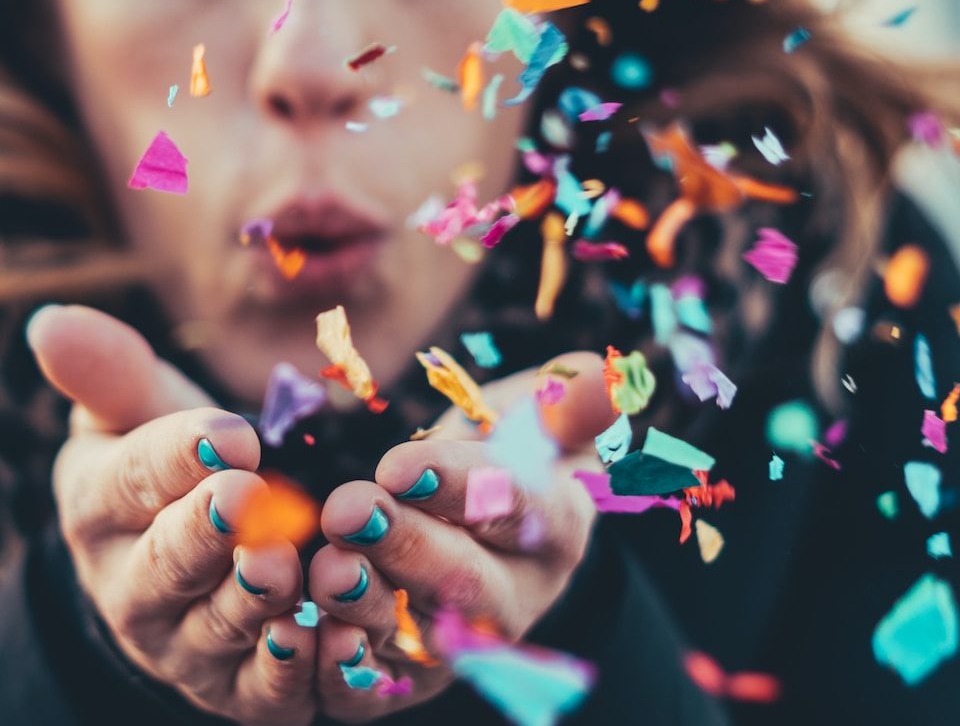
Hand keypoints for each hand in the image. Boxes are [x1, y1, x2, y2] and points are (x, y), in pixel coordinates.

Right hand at [29, 305, 316, 725]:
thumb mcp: (140, 415)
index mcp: (105, 509)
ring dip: (251, 601)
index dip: (178, 456)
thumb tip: (50, 321)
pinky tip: (323, 638)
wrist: (190, 557)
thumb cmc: (169, 470)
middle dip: (206, 532)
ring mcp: (185, 644)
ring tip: (283, 568)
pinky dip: (291, 670)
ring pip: (217, 626)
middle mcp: (135, 585)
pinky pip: (262, 689)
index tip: (226, 433)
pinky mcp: (240, 687)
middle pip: (167, 562)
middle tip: (247, 499)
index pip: (132, 479)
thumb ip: (111, 374)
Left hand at [308, 352, 613, 721]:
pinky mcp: (419, 670)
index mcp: (557, 523)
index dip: (463, 489)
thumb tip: (605, 376)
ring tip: (328, 569)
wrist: (482, 508)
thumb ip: (568, 396)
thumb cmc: (512, 446)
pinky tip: (312, 637)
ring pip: (425, 639)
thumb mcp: (544, 409)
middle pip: (470, 582)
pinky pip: (387, 685)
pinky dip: (350, 671)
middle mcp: (520, 591)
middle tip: (351, 510)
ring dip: (371, 607)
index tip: (400, 465)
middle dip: (408, 547)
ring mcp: (470, 639)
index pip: (520, 508)